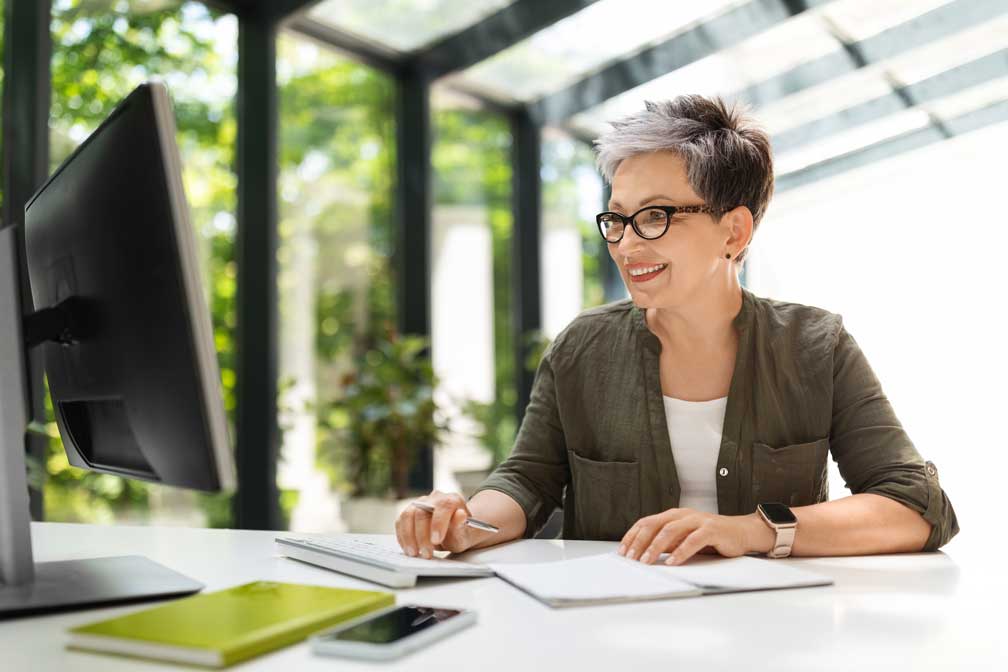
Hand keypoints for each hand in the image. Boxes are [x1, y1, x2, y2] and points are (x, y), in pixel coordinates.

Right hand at [394, 490, 475, 557]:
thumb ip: (461, 526)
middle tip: (426, 554)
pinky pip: (401, 521)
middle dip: (422, 535)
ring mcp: (421, 503)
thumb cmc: (461, 534)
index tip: (436, 540)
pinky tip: (408, 548)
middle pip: (422, 511)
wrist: (456, 532)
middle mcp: (435, 498)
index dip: (438, 523)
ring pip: (408, 515)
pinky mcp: (410, 511)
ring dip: (408, 536)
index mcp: (452, 500)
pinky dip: (402, 536)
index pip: (444, 505)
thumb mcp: (466, 535)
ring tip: (414, 553)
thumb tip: (460, 515)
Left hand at [617, 508, 770, 565]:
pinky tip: (672, 562)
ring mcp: (697, 520)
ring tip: (646, 561)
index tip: (622, 551)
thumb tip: (643, 553)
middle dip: (639, 542)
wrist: (742, 532)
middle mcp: (683, 514)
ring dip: (656, 547)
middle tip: (630, 558)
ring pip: (670, 531)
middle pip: (654, 525)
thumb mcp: (684, 539)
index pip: (646, 522)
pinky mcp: (711, 529)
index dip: (632, 536)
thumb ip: (667, 543)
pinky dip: (681, 552)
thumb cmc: (711, 537)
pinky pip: (693, 540)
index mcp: (673, 515)